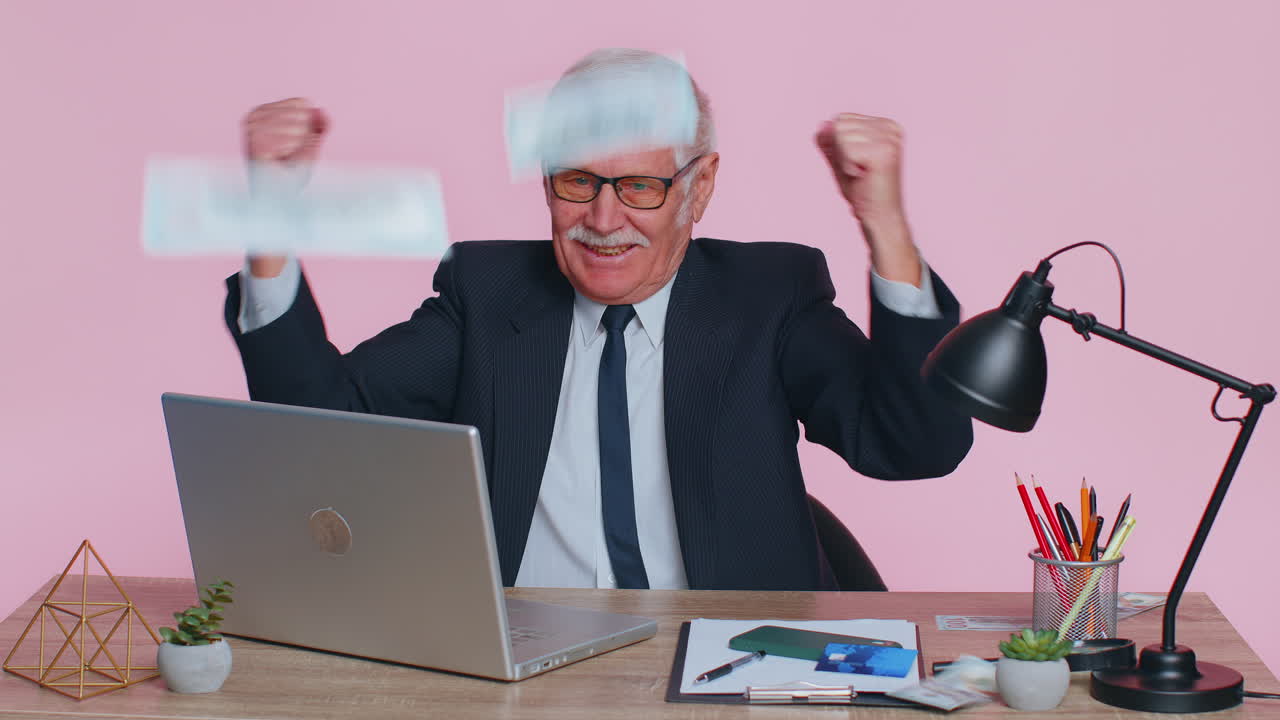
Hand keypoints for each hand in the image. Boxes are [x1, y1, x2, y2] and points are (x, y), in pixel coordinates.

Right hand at [242, 98, 328, 276]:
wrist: (276, 197)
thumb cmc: (291, 173)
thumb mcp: (310, 144)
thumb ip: (318, 126)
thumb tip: (322, 111)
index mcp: (264, 111)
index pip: (303, 104)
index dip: (308, 127)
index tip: (294, 144)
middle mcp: (254, 116)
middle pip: (301, 114)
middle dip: (304, 138)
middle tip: (288, 155)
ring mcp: (251, 128)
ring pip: (297, 127)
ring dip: (297, 147)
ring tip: (283, 159)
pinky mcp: (254, 142)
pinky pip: (289, 140)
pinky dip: (291, 153)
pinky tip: (277, 161)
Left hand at [815, 113, 919, 284]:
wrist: (880, 218)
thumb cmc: (863, 192)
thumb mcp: (841, 160)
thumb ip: (830, 141)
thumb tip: (821, 124)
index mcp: (885, 125)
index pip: (842, 118)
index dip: (839, 145)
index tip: (856, 163)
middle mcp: (890, 127)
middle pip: (840, 123)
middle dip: (840, 151)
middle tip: (859, 171)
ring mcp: (889, 137)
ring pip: (841, 135)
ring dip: (844, 159)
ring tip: (862, 173)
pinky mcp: (884, 151)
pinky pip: (846, 149)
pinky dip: (847, 166)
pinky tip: (863, 176)